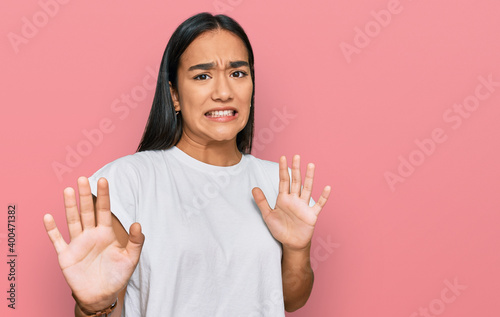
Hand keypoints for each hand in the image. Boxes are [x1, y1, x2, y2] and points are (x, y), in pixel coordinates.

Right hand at [43, 177, 144, 311]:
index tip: (103, 179)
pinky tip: (48, 217)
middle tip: (82, 178)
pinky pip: (57, 240)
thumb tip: (138, 224)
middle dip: (85, 195)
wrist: (101, 296)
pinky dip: (52, 230)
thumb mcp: (130, 259)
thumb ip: (136, 242)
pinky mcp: (66, 256)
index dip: (104, 195)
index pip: (104, 210)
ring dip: (69, 207)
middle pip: (87, 211)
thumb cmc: (117, 276)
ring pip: (72, 221)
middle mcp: (91, 235)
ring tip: (68, 190)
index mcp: (106, 233)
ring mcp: (77, 244)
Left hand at [252, 155, 330, 250]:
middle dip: (296, 168)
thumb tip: (253, 188)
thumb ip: (262, 202)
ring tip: (311, 165)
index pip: (284, 181)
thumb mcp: (268, 215)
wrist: (291, 243)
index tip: (282, 157)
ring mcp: (304, 206)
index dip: (283, 169)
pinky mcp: (312, 215)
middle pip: (296, 181)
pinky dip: (323, 196)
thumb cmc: (279, 229)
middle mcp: (295, 199)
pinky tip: (327, 187)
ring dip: (309, 177)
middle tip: (296, 156)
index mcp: (284, 198)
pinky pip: (319, 204)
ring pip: (308, 188)